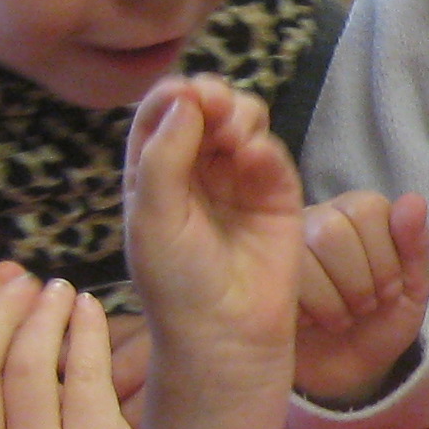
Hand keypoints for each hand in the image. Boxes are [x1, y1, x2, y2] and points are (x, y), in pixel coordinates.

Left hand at [122, 73, 302, 373]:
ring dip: (241, 115)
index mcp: (153, 170)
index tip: (188, 97)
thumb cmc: (176, 282)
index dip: (175, 95)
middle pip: (205, 107)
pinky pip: (272, 153)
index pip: (161, 112)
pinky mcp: (276, 193)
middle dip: (212, 98)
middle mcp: (195, 168)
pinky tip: (255, 160)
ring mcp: (237, 179)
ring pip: (242, 120)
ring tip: (236, 139)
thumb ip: (163, 154)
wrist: (226, 333)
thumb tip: (188, 95)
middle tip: (216, 109)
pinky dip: (265, 147)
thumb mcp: (153, 216)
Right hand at [294, 190, 428, 405]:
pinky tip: (312, 324)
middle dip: (359, 282)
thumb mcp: (412, 290)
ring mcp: (282, 247)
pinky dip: (307, 313)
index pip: (367, 208)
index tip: (390, 291)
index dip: (384, 257)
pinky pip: (279, 283)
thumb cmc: (381, 323)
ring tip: (340, 319)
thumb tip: (414, 201)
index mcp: (356, 214)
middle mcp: (316, 219)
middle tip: (365, 308)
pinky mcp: (260, 279)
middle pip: (332, 229)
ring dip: (333, 301)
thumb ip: (416, 245)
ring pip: (304, 253)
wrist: (349, 373)